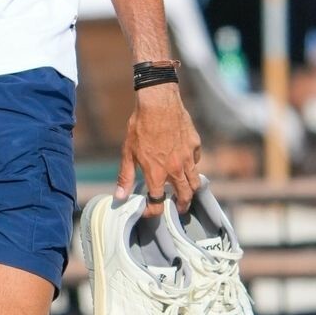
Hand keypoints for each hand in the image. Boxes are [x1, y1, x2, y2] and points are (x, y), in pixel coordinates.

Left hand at [115, 86, 201, 214]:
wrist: (159, 103)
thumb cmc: (140, 126)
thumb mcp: (128, 152)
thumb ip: (126, 176)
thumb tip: (119, 197)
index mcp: (156, 173)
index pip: (157, 201)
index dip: (153, 211)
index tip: (151, 211)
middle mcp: (175, 169)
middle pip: (184, 196)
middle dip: (182, 206)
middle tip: (180, 209)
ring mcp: (188, 157)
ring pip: (195, 181)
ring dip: (192, 191)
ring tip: (188, 194)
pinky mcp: (195, 145)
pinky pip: (196, 161)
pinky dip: (192, 167)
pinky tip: (187, 164)